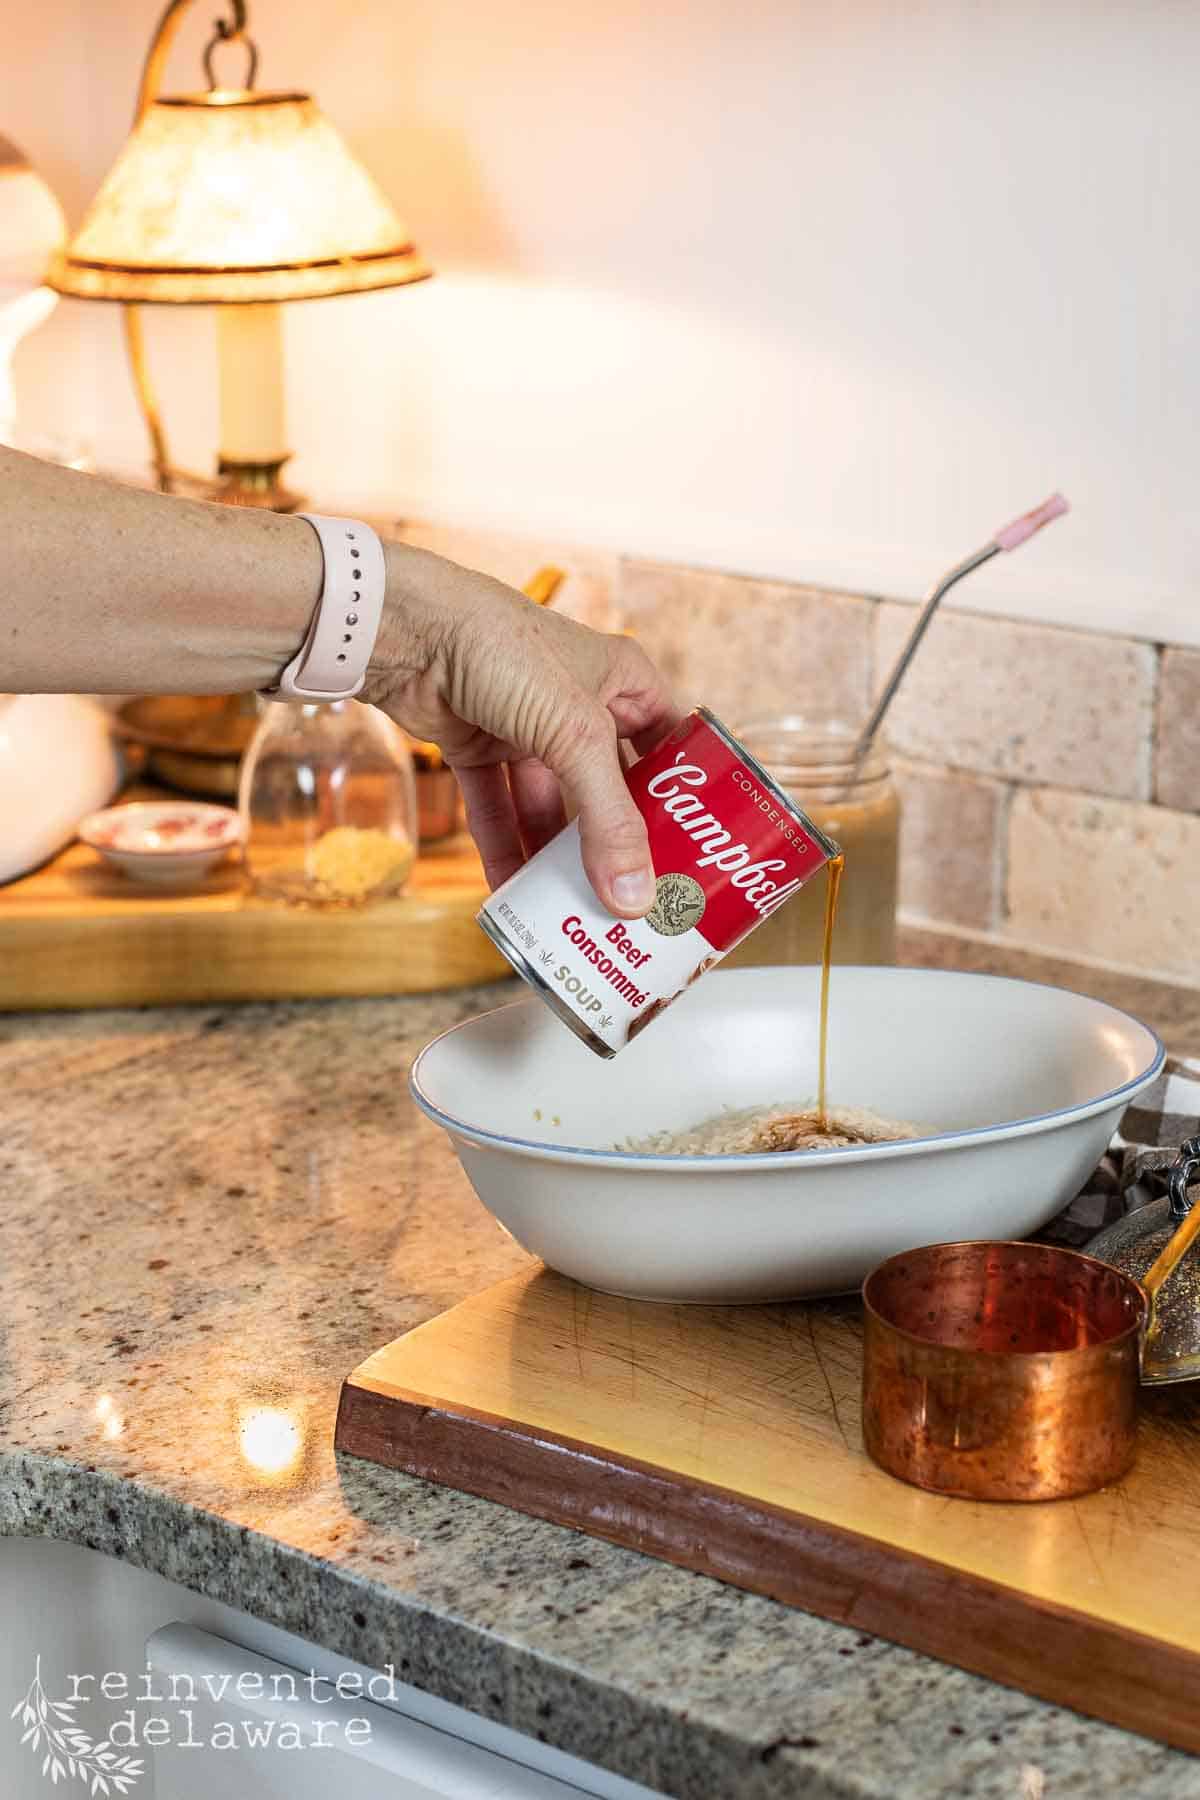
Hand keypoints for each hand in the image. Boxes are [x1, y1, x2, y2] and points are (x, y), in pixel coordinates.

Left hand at [363, 545, 680, 915]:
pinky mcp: (477, 745)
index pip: (668, 748)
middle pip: (607, 788)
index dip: (679, 801)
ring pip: (548, 804)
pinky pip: (497, 807)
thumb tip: (633, 897)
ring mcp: (526, 727)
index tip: (690, 855)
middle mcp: (579, 704)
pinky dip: (503, 846)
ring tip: (570, 909)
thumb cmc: (503, 647)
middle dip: (614, 843)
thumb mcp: (575, 735)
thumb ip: (606, 820)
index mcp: (623, 681)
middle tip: (631, 899)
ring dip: (554, 855)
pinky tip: (510, 891)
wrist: (408, 629)